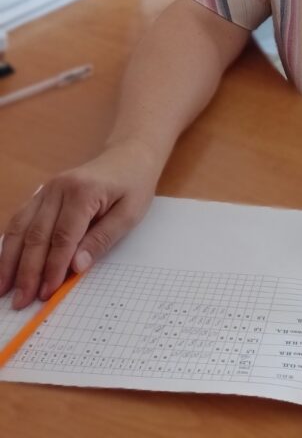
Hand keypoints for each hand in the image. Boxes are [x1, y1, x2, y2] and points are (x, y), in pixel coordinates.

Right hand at [0, 139, 162, 309]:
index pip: (62, 238)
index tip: (46, 293)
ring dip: (10, 260)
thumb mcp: (130, 214)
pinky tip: (6, 262)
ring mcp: (47, 188)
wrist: (129, 155)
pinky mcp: (42, 192)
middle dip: (27, 272)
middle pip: (36, 235)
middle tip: (21, 301)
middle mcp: (58, 188)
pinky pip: (20, 219)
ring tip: (3, 288)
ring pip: (20, 227)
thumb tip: (76, 267)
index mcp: (83, 192)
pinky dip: (10, 242)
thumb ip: (102, 240)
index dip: (52, 268)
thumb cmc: (133, 184)